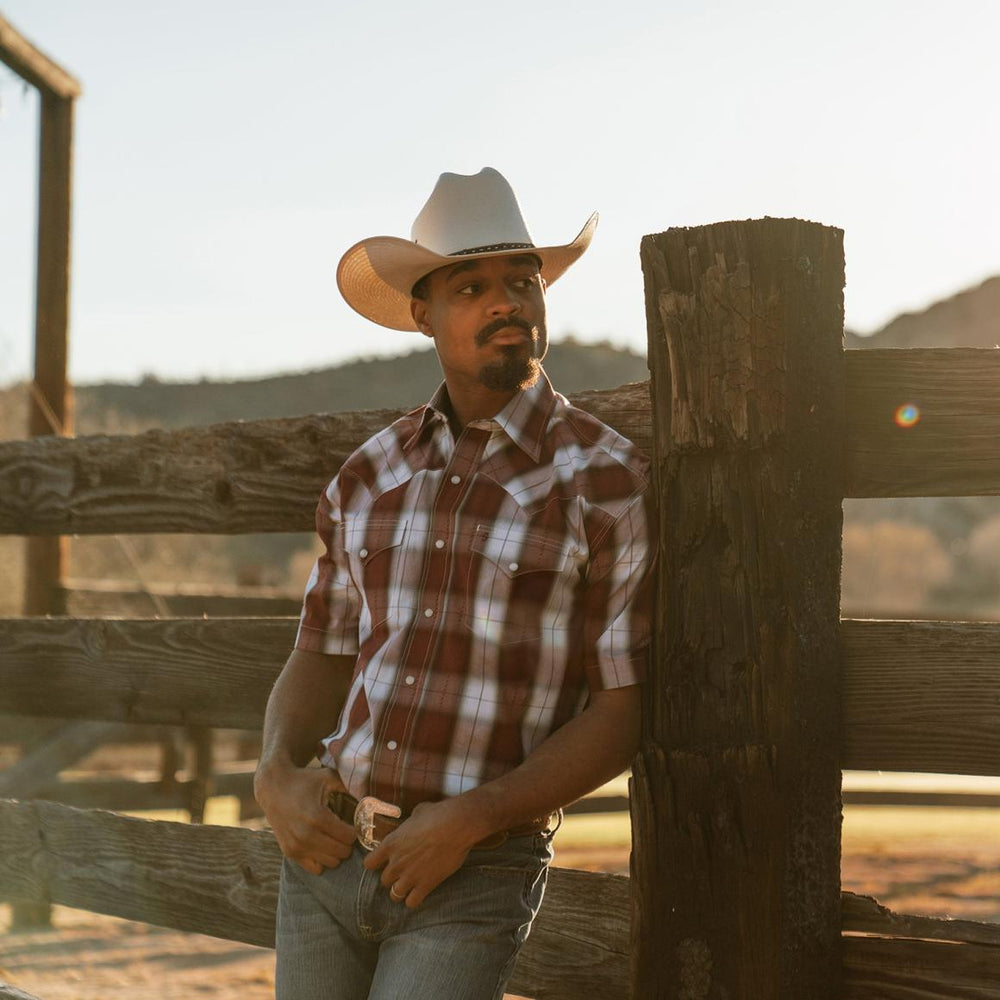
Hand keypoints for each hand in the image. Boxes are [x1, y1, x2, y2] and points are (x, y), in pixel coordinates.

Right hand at [254, 763, 354, 874]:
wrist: (273, 787)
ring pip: (331, 863)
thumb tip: (371, 797)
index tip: (354, 822)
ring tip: (334, 836)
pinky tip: (322, 844)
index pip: (349, 837)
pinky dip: (322, 859)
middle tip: (345, 830)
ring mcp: (296, 846)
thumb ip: (351, 786)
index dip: (356, 830)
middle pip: (342, 852)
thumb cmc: (305, 781)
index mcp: (318, 817)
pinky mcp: (290, 853)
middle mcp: (306, 835)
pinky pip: (315, 869)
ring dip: (337, 851)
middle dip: (348, 842)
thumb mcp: (328, 777)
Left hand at [362, 798, 481, 908]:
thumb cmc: (438, 814)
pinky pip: (412, 903)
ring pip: (394, 895)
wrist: (456, 826)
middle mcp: (396, 863)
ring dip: (401, 891)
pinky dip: (414, 899)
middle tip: (403, 872)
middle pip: (384, 880)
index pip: (369, 863)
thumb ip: (410, 822)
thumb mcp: (418, 812)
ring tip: (410, 886)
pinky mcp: (425, 885)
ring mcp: (410, 876)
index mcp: (391, 843)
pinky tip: (420, 892)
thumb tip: (414, 820)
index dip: (376, 863)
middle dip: (392, 877)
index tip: (384, 861)